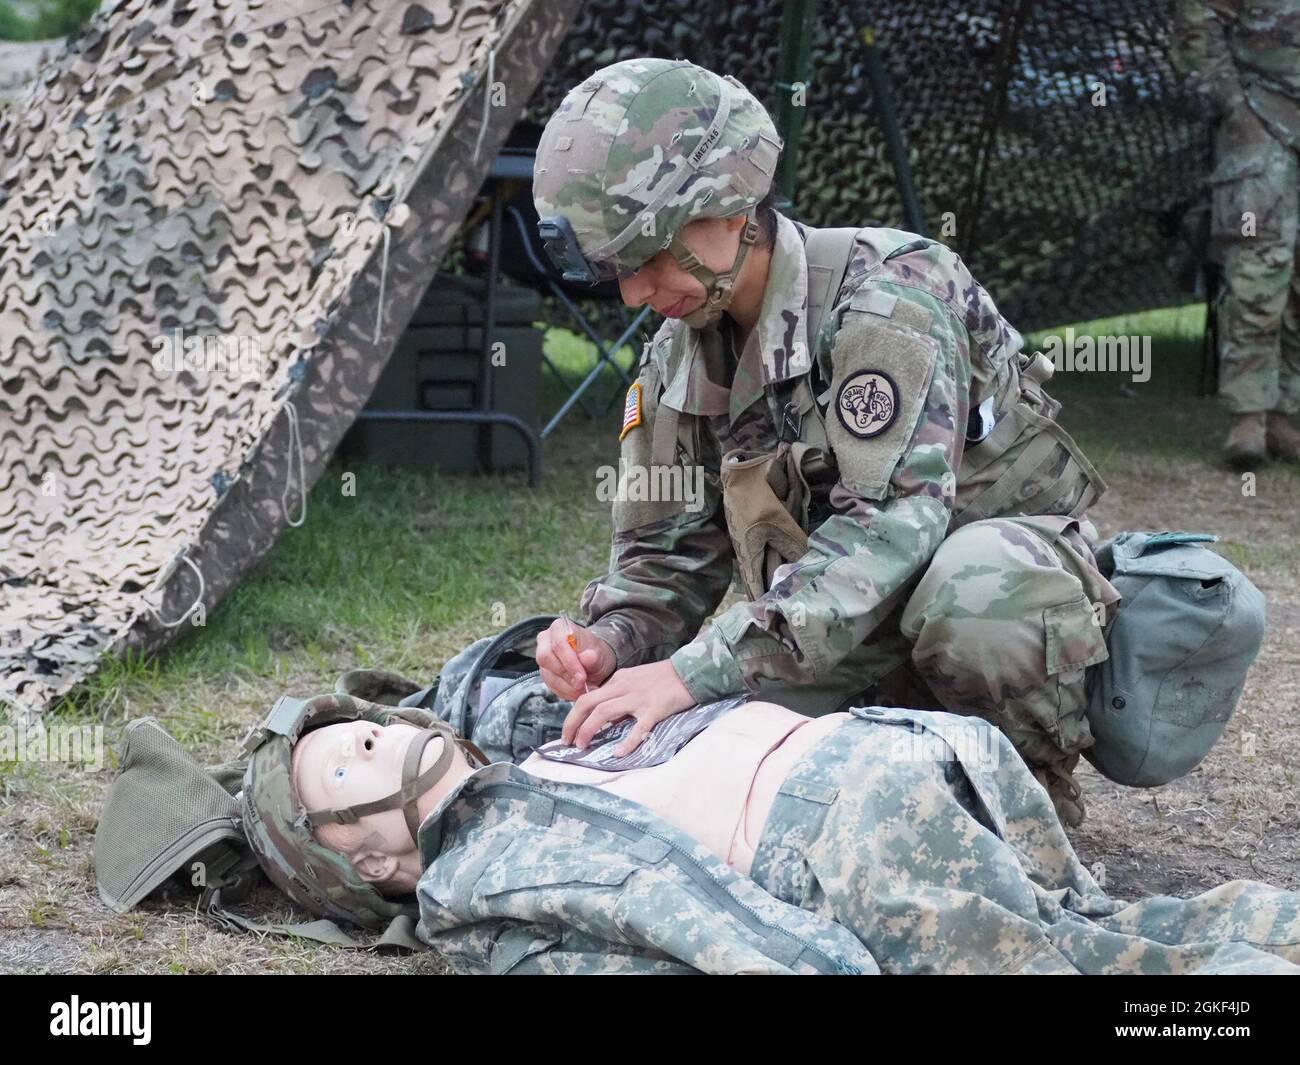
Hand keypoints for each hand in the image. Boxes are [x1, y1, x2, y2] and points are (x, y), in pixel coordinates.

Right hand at [537, 617, 616, 699]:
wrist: (594, 663)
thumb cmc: (595, 654)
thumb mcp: (600, 654)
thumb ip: (594, 657)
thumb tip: (587, 657)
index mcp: (559, 628)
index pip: (558, 644)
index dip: (569, 662)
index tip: (582, 677)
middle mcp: (546, 640)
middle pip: (546, 658)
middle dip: (565, 675)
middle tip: (582, 685)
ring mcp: (543, 657)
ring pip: (547, 674)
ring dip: (566, 687)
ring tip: (583, 690)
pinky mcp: (544, 672)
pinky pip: (549, 685)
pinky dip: (564, 692)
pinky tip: (576, 692)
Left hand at [562, 659, 695, 756]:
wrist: (690, 671)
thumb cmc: (664, 678)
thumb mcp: (635, 681)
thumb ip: (620, 696)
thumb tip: (606, 718)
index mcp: (618, 680)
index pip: (588, 697)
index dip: (573, 715)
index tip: (569, 731)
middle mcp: (623, 687)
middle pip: (587, 703)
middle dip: (572, 723)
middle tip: (567, 741)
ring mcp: (638, 698)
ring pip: (604, 712)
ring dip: (588, 729)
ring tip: (583, 745)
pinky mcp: (655, 709)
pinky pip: (638, 727)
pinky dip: (627, 742)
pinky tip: (618, 753)